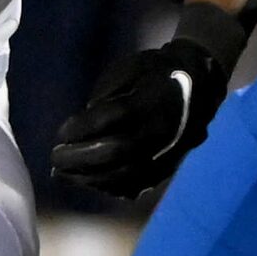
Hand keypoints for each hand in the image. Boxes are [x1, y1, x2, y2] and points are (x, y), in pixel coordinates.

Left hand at [52, 35, 229, 198]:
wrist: (201, 87)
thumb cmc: (156, 72)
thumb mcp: (129, 68)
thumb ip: (106, 92)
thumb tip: (85, 122)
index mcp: (149, 103)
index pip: (109, 119)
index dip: (80, 129)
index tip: (60, 134)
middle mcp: (158, 132)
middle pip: (114, 152)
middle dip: (79, 159)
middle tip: (55, 158)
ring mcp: (165, 154)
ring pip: (123, 175)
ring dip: (88, 178)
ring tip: (63, 174)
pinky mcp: (167, 169)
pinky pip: (135, 187)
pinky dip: (107, 187)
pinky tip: (88, 181)